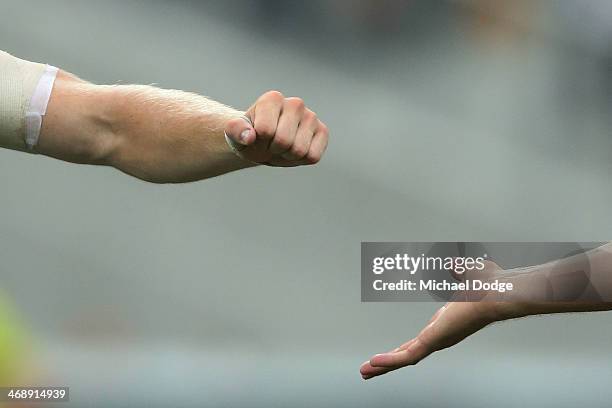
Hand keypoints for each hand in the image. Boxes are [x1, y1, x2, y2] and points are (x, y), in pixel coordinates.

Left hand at [224, 91, 328, 165]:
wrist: (263, 142)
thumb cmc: (250, 135)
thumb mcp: (235, 133)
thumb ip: (235, 131)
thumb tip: (248, 137)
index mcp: (273, 99)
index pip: (265, 130)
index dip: (258, 140)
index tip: (257, 136)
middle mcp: (295, 103)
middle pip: (284, 141)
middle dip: (273, 149)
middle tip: (270, 144)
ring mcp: (311, 117)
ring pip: (299, 150)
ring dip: (287, 156)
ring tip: (282, 147)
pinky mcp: (322, 132)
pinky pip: (312, 156)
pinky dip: (301, 160)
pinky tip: (295, 151)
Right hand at [360, 261, 511, 379]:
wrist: (501, 292)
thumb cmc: (493, 285)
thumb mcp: (467, 275)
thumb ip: (458, 271)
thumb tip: (453, 264)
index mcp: (446, 324)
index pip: (419, 341)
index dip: (402, 347)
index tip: (392, 351)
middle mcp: (441, 336)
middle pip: (407, 353)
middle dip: (387, 362)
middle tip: (369, 370)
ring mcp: (438, 341)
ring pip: (404, 359)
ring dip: (383, 366)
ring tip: (364, 372)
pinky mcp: (434, 341)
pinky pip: (407, 356)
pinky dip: (389, 360)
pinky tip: (373, 363)